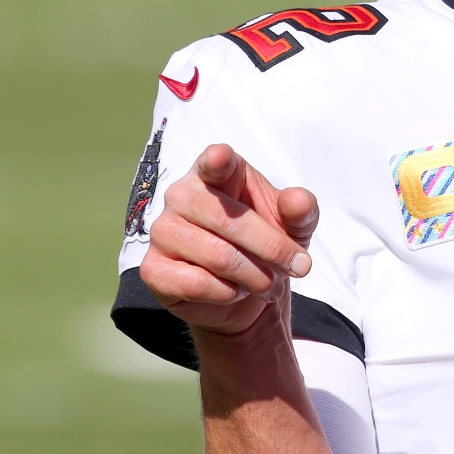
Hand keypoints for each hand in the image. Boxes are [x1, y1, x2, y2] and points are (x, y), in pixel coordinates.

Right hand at [140, 144, 318, 337]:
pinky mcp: (153, 269)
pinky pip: (197, 283)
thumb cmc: (267, 246)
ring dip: (256, 277)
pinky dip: (229, 293)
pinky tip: (236, 291)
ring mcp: (163, 231)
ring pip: (218, 256)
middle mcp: (182, 195)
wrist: (247, 295)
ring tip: (269, 283)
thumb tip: (298, 201)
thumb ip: (300, 210)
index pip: (214, 162)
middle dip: (273, 249)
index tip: (222, 158)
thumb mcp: (294, 227)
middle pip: (229, 220)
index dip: (217, 161)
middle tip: (300, 267)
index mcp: (216, 173)